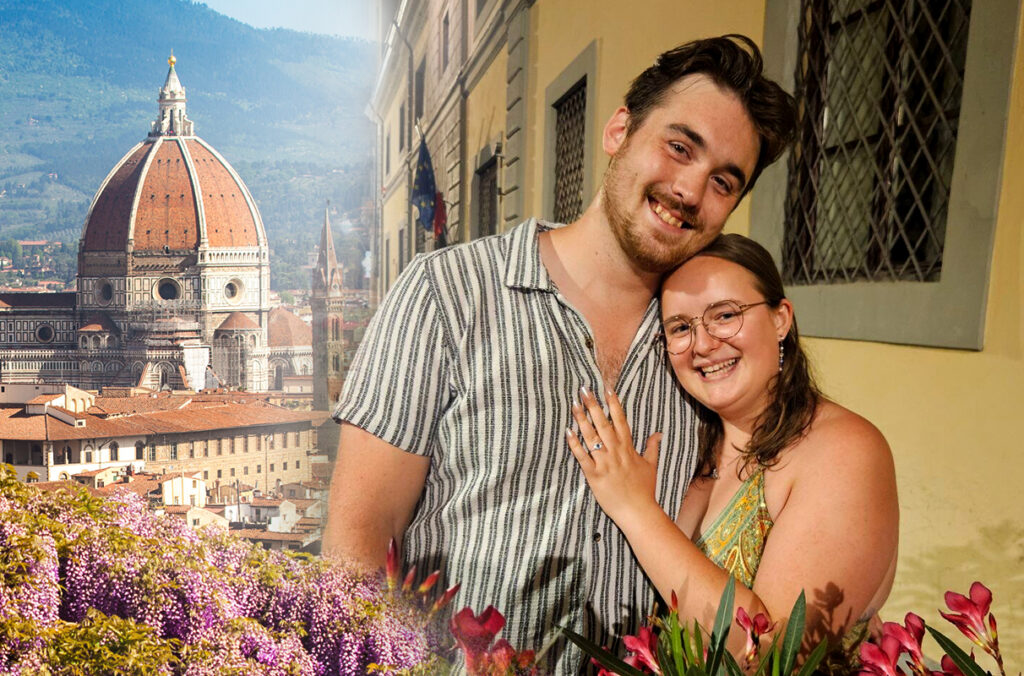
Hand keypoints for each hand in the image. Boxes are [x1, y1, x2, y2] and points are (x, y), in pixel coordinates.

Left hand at [566, 387, 662, 527]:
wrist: (638, 512)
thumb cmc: (644, 490)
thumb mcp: (651, 465)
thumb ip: (652, 447)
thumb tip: (658, 433)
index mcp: (628, 448)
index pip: (620, 420)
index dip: (613, 404)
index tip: (607, 388)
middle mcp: (616, 452)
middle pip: (603, 424)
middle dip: (593, 405)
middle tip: (584, 389)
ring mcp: (604, 463)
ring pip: (591, 437)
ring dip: (582, 419)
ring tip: (574, 404)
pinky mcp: (594, 475)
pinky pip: (582, 456)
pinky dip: (575, 444)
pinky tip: (568, 431)